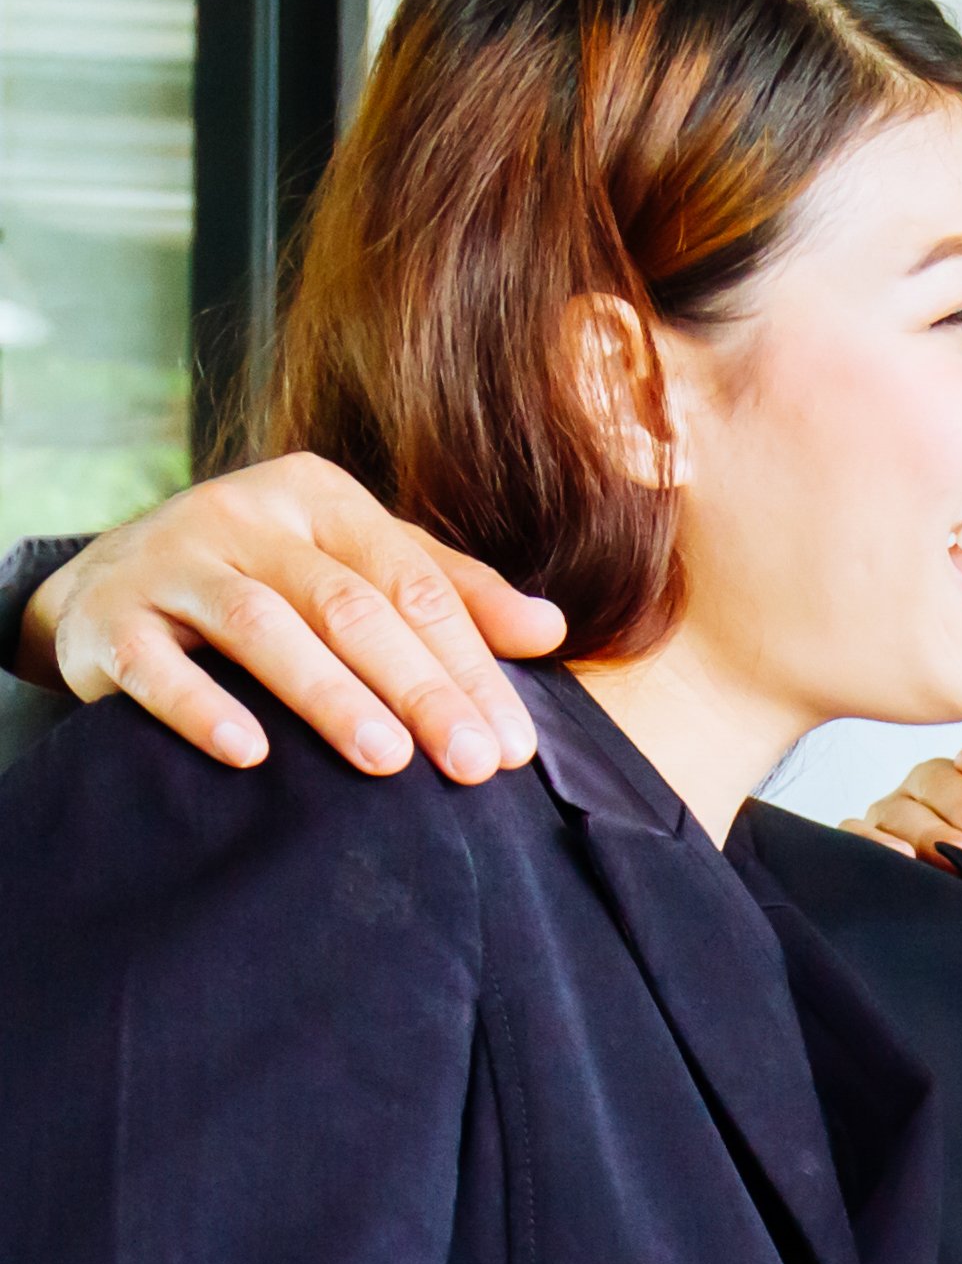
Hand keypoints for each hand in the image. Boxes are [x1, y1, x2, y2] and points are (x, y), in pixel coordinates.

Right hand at [19, 455, 560, 783]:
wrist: (111, 586)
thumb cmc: (265, 582)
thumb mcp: (357, 568)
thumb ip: (450, 592)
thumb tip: (550, 628)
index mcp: (318, 499)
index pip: (414, 585)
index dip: (470, 666)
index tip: (513, 746)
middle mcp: (242, 514)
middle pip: (349, 607)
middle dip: (420, 690)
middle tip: (470, 765)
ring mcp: (170, 561)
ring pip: (262, 627)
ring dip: (327, 696)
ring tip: (385, 761)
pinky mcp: (108, 616)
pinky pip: (157, 663)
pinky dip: (202, 706)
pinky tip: (250, 753)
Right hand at [847, 749, 961, 859]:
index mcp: (946, 779)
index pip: (942, 779)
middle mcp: (907, 801)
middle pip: (904, 807)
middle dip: (935, 832)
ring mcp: (883, 832)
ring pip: (872, 829)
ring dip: (889, 845)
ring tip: (910, 859)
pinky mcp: (868, 864)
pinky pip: (850, 852)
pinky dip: (859, 856)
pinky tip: (882, 873)